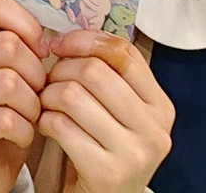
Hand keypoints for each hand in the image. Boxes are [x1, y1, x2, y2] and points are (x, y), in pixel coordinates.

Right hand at [0, 0, 50, 192]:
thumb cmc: (6, 113)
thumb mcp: (15, 71)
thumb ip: (26, 43)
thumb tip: (57, 32)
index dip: (26, 24)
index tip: (40, 50)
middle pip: (8, 46)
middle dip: (37, 73)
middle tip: (38, 93)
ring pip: (9, 83)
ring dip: (33, 106)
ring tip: (31, 116)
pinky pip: (5, 119)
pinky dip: (24, 131)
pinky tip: (20, 134)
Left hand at [39, 31, 173, 192]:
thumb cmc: (104, 150)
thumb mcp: (119, 113)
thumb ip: (108, 76)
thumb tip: (69, 35)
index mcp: (160, 106)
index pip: (124, 52)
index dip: (86, 40)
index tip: (60, 44)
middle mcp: (155, 129)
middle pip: (94, 71)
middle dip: (61, 70)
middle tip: (48, 81)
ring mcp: (134, 153)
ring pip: (73, 95)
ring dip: (48, 96)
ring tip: (46, 104)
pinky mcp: (108, 172)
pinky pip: (61, 126)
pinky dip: (45, 121)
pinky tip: (47, 126)